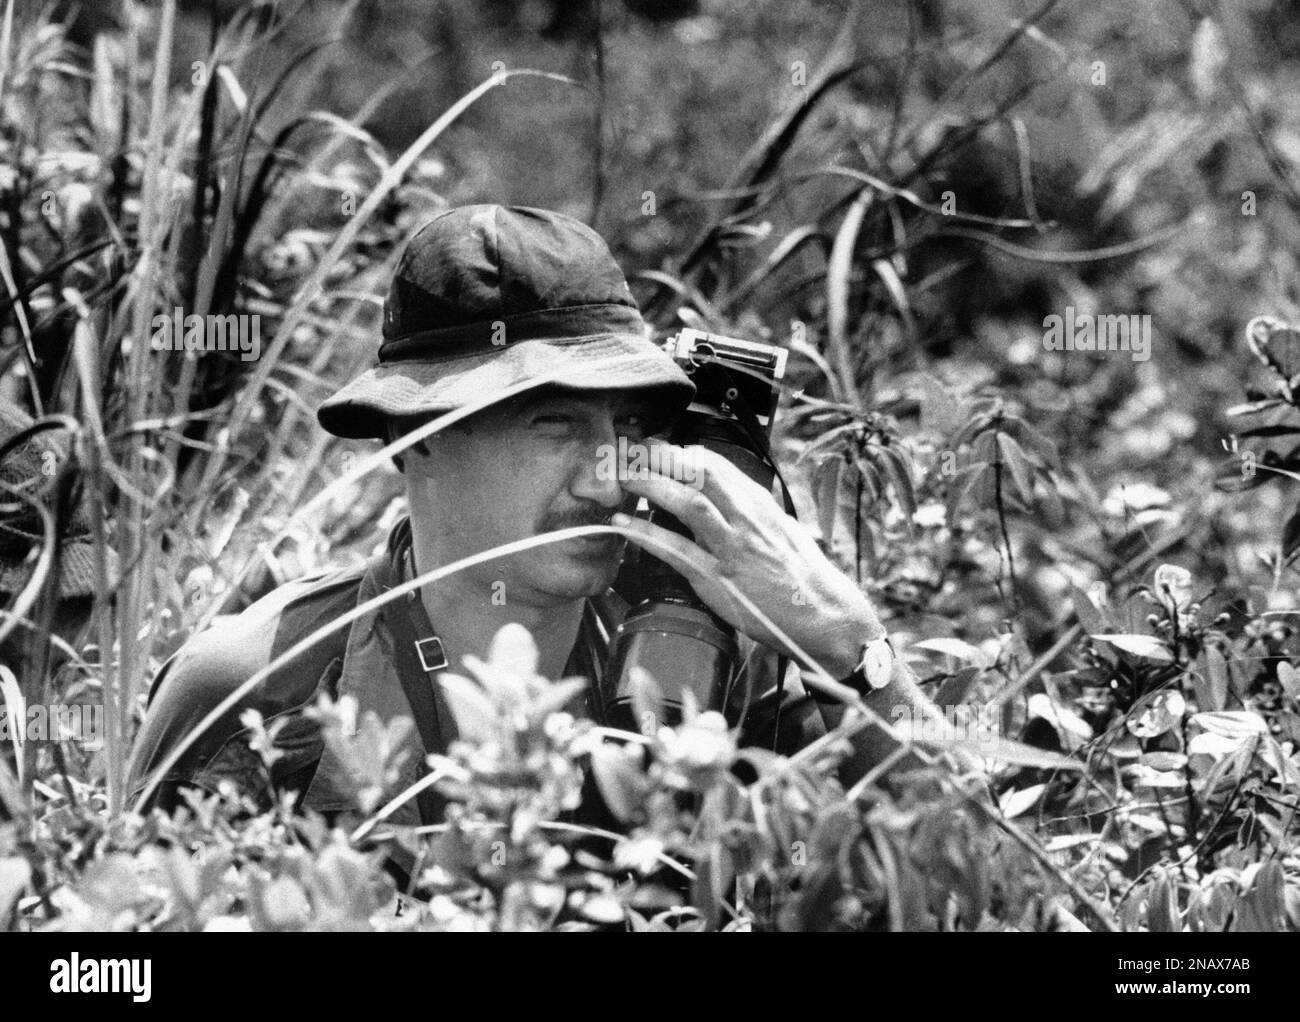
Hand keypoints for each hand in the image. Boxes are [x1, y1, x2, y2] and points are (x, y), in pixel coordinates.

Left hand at [613, 437, 886, 678]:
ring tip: (620, 477)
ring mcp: (732, 548)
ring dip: (650, 485)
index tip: (653, 447)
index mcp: (758, 505)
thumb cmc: (804, 577)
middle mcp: (745, 519)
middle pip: (697, 473)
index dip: (678, 452)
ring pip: (687, 503)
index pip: (714, 464)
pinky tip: (622, 525)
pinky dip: (646, 535)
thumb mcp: (784, 531)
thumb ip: (755, 513)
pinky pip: (677, 551)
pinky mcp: (719, 579)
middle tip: (627, 452)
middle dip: (659, 457)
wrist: (824, 615)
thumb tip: (735, 498)